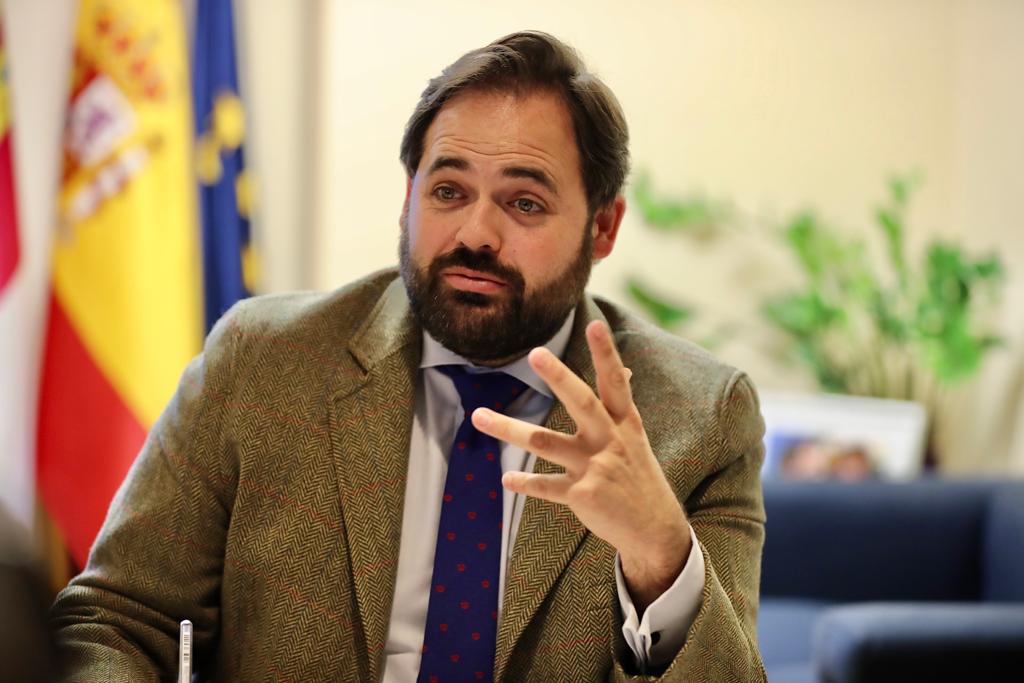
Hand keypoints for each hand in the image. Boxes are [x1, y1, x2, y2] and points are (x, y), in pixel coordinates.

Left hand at [471, 320, 691, 611]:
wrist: (654, 529)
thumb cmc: (639, 476)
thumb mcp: (636, 438)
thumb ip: (621, 406)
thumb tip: (625, 370)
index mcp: (624, 424)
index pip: (615, 382)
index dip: (606, 353)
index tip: (595, 324)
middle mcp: (610, 441)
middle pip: (582, 403)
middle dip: (559, 377)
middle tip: (536, 352)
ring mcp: (595, 468)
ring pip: (545, 443)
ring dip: (509, 429)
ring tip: (478, 416)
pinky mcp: (582, 496)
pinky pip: (546, 486)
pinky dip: (525, 483)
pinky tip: (507, 478)